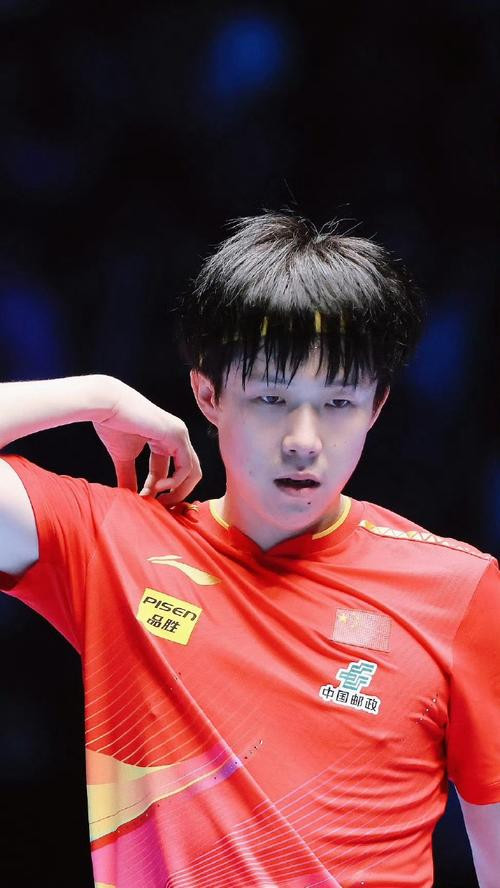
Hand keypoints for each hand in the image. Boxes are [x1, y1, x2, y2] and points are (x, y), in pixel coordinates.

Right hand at [92, 378, 201, 503]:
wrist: (107, 405)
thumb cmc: (112, 424)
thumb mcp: (123, 457)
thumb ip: (129, 476)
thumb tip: (130, 498)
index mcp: (166, 439)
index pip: (171, 471)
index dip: (159, 490)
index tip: (144, 501)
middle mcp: (177, 436)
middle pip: (188, 473)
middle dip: (176, 494)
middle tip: (160, 508)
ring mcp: (180, 434)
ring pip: (192, 472)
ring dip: (177, 492)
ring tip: (159, 502)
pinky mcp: (177, 435)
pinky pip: (186, 467)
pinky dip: (175, 482)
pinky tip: (158, 487)